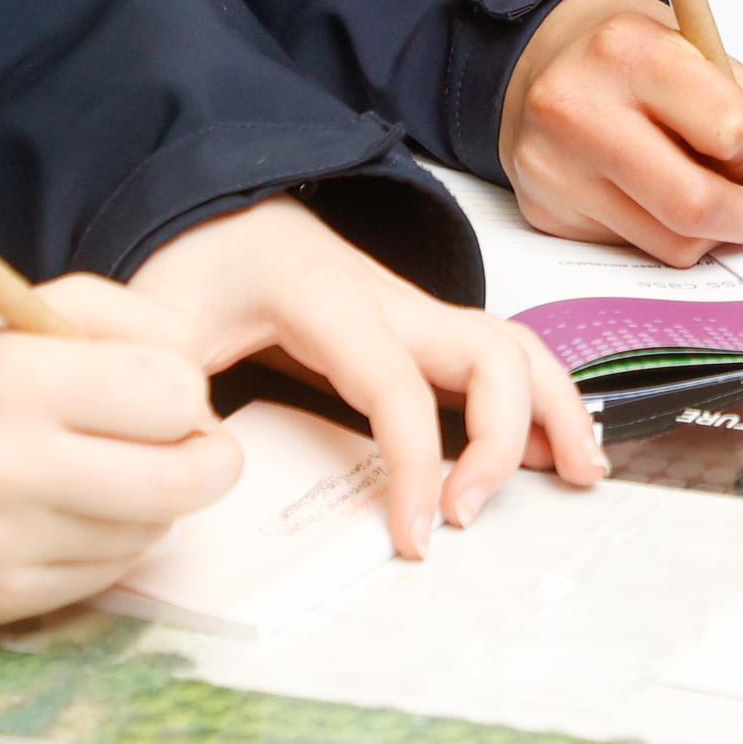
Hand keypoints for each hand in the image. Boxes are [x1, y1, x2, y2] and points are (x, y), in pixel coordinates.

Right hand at [0, 274, 242, 622]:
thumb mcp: (41, 309)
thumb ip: (142, 321)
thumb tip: (204, 384)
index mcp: (10, 378)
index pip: (173, 395)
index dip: (186, 391)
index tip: (163, 391)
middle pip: (181, 479)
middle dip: (203, 458)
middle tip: (182, 443)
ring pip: (151, 530)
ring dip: (151, 502)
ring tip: (102, 470)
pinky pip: (108, 574)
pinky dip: (109, 542)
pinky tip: (68, 512)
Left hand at [131, 196, 608, 556]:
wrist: (225, 211)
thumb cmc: (202, 261)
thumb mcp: (161, 319)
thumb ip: (166, 385)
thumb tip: (188, 457)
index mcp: (331, 303)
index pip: (397, 386)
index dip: (415, 464)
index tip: (416, 532)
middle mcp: (395, 303)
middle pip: (490, 353)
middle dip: (504, 436)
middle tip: (471, 514)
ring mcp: (420, 314)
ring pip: (517, 349)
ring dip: (557, 410)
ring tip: (581, 474)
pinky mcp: (428, 332)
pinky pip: (506, 358)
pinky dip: (546, 401)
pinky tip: (558, 450)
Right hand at [500, 0, 742, 267]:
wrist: (553, 62)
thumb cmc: (648, 65)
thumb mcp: (725, 68)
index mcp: (629, 51)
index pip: (731, 131)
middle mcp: (576, 106)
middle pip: (697, 205)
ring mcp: (552, 165)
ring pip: (672, 244)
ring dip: (708, 230)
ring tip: (696, 185)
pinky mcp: (544, 211)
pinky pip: (635, 252)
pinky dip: (665, 235)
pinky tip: (652, 195)